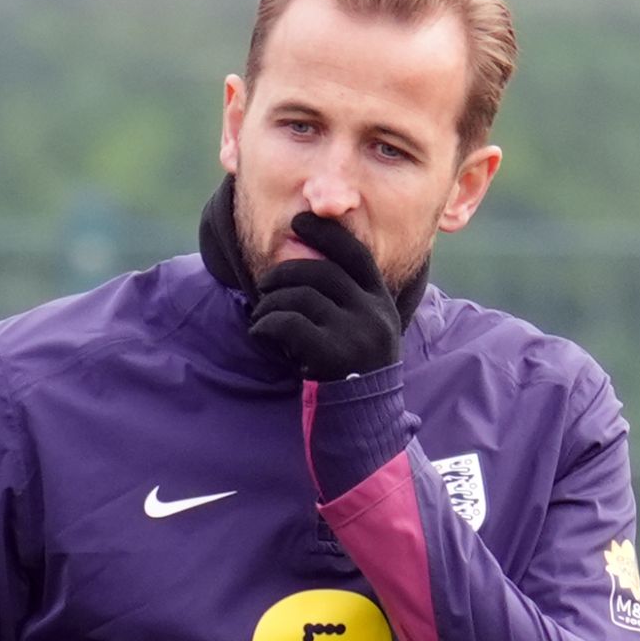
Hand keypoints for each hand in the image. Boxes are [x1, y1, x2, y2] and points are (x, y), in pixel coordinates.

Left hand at [248, 212, 400, 380]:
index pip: (355, 254)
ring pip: (300, 296)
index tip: (299, 220)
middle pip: (320, 271)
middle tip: (263, 286)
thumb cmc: (352, 373)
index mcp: (380, 302)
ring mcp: (356, 332)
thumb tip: (306, 267)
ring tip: (261, 318)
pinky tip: (259, 333)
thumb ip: (346, 300)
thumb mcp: (364, 331)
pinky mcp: (333, 353)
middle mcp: (373, 312)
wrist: (365, 420)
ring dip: (270, 304)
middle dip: (283, 273)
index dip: (326, 233)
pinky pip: (287, 322)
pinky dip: (265, 325)